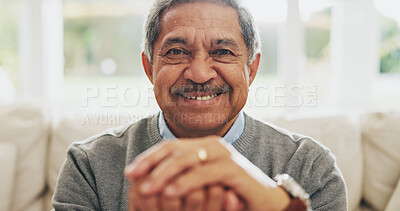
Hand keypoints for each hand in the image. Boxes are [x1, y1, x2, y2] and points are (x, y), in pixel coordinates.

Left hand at [125, 136, 289, 210]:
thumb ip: (179, 178)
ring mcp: (224, 155)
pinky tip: (171, 192)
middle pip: (175, 150)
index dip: (148, 158)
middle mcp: (212, 146)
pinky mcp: (234, 169)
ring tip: (147, 189)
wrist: (264, 203)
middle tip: (133, 178)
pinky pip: (205, 173)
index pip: (169, 147)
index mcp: (202, 146)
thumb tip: (145, 181)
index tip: (130, 173)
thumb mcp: (199, 185)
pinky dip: (186, 182)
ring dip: (165, 174)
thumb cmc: (228, 194)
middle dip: (151, 164)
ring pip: (188, 158)